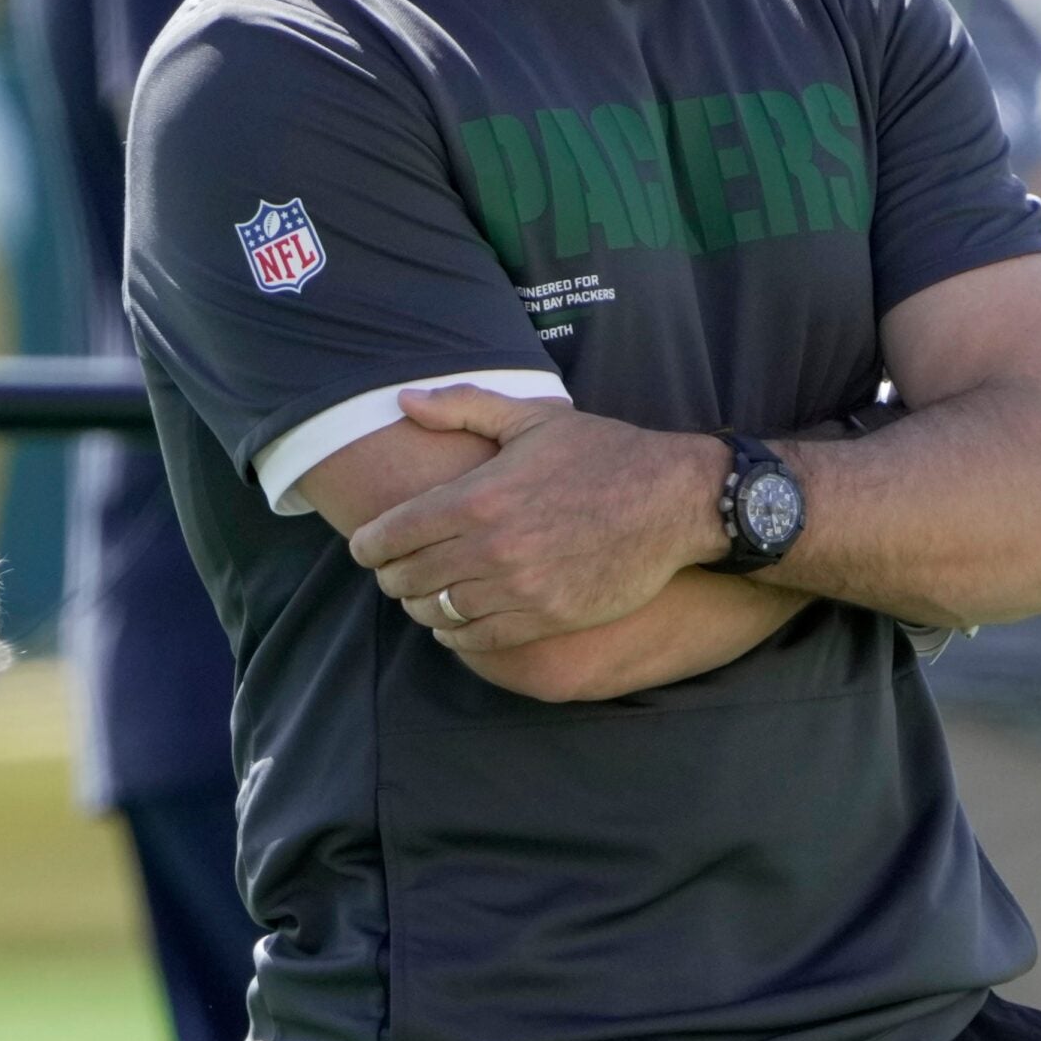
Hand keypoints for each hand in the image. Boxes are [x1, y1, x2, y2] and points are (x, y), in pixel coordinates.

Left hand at [349, 387, 726, 649]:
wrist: (675, 501)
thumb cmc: (603, 453)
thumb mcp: (532, 418)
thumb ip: (462, 407)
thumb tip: (405, 401)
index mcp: (477, 497)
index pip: (390, 535)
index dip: (367, 547)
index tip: (365, 548)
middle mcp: (490, 547)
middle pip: (406, 578)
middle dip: (390, 577)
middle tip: (393, 571)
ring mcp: (519, 588)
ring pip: (436, 613)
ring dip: (420, 606)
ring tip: (423, 595)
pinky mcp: (547, 617)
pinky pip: (478, 640)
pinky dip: (456, 635)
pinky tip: (456, 622)